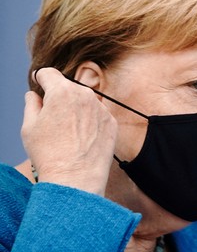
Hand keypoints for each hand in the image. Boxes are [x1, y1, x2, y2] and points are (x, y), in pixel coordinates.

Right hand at [21, 68, 117, 195]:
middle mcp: (86, 95)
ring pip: (84, 101)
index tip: (39, 84)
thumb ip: (32, 104)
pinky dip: (89, 121)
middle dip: (58, 96)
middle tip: (51, 116)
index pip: (49, 73)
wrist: (75, 178)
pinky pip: (97, 115)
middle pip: (68, 87)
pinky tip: (81, 138)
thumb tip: (34, 94)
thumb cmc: (49, 153)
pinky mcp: (112, 122)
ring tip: (66, 131)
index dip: (41, 79)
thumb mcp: (29, 126)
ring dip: (75, 108)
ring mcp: (101, 108)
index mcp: (62, 91)